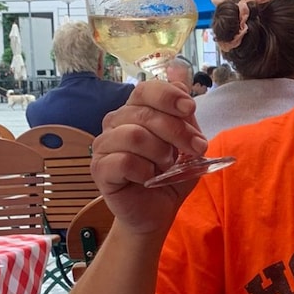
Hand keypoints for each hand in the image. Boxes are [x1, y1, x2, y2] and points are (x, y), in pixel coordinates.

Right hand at [90, 80, 209, 234]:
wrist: (156, 212)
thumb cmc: (170, 176)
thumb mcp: (187, 145)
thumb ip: (185, 117)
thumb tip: (182, 81)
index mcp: (135, 110)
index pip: (145, 89)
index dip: (168, 96)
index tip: (190, 109)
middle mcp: (116, 122)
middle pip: (145, 113)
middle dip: (177, 131)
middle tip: (195, 149)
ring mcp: (104, 145)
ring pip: (134, 135)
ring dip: (160, 152)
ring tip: (166, 167)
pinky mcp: (99, 169)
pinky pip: (124, 161)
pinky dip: (145, 171)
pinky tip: (149, 179)